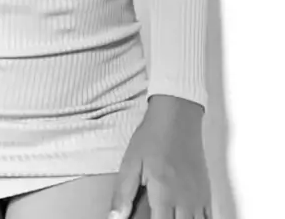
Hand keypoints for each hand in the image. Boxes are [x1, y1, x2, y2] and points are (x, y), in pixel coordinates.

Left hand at [109, 97, 212, 218]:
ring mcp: (198, 197)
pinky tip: (189, 218)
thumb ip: (123, 194)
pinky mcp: (206, 192)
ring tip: (171, 216)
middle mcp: (184, 200)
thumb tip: (114, 218)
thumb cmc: (153, 137)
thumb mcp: (131, 163)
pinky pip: (209, 218)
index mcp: (164, 195)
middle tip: (156, 215)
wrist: (176, 115)